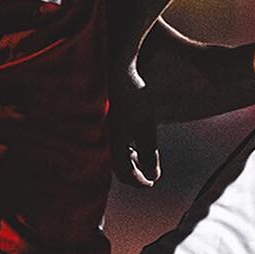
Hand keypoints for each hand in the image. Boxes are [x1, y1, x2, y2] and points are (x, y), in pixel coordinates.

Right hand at [109, 59, 160, 187]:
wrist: (115, 69)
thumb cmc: (133, 96)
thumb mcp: (146, 126)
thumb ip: (150, 153)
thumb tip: (154, 177)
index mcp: (113, 145)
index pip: (125, 175)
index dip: (140, 182)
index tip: (152, 183)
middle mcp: (102, 142)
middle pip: (117, 168)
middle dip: (134, 173)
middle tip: (149, 174)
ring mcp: (100, 133)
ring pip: (113, 157)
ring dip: (128, 161)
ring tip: (141, 155)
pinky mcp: (101, 124)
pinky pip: (110, 144)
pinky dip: (122, 148)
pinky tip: (132, 140)